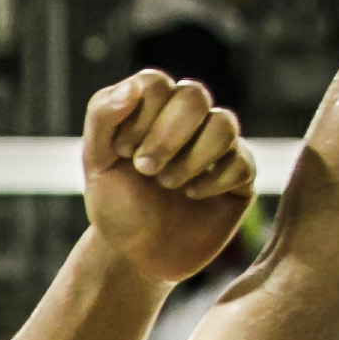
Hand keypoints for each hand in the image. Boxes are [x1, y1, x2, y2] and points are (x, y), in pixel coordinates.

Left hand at [76, 70, 255, 286]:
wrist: (136, 256)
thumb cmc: (116, 206)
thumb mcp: (97, 163)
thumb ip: (103, 117)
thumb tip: (134, 86)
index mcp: (152, 110)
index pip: (156, 83)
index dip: (140, 115)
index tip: (122, 151)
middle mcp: (189, 121)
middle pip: (194, 94)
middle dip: (166, 134)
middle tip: (145, 169)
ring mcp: (218, 146)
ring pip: (224, 123)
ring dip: (191, 157)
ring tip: (168, 185)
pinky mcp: (240, 176)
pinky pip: (242, 161)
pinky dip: (213, 180)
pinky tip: (193, 196)